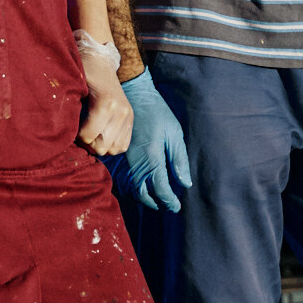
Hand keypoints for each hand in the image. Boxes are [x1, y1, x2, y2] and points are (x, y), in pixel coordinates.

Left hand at [78, 50, 132, 155]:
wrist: (100, 61)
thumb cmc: (83, 72)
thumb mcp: (74, 85)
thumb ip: (69, 105)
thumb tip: (60, 129)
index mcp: (106, 104)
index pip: (89, 137)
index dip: (76, 137)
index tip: (71, 129)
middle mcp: (120, 112)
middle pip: (103, 147)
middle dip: (88, 144)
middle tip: (79, 134)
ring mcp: (127, 116)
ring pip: (114, 149)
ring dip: (100, 145)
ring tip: (90, 135)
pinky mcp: (130, 118)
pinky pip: (123, 144)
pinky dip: (112, 145)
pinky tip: (101, 136)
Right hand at [113, 69, 191, 211]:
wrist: (133, 95)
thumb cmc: (157, 113)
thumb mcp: (175, 134)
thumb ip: (179, 160)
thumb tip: (185, 183)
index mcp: (152, 158)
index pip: (161, 189)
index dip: (169, 201)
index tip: (177, 207)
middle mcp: (136, 163)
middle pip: (143, 195)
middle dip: (156, 203)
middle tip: (168, 205)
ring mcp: (124, 160)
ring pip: (132, 190)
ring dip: (144, 198)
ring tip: (157, 198)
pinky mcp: (118, 155)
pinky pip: (123, 179)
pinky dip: (132, 189)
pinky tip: (142, 186)